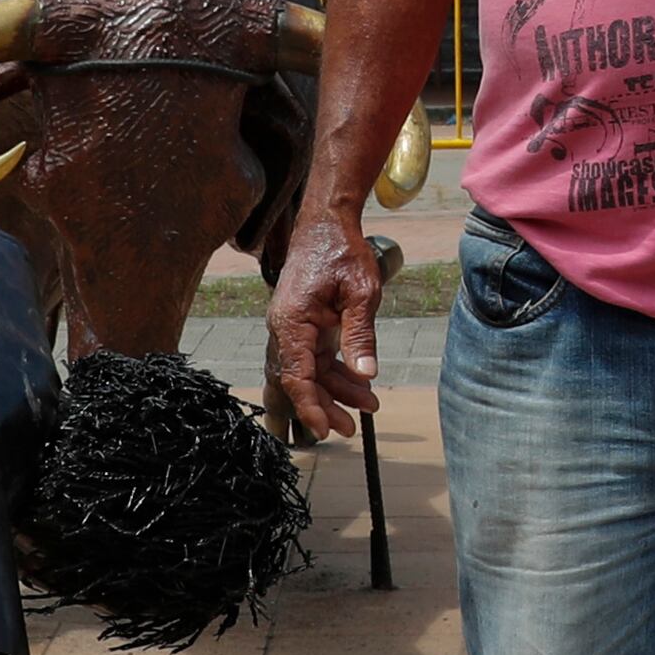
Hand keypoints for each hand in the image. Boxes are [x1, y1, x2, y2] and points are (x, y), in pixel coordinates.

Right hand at [263, 215, 382, 439]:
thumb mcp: (361, 292)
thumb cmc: (342, 251)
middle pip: (301, 379)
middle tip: (351, 429)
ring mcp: (293, 326)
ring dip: (336, 390)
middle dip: (325, 406)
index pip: (296, 375)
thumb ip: (361, 334)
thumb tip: (366, 373)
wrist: (327, 223)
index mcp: (292, 321)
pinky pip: (316, 356)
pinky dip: (337, 371)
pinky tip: (361, 384)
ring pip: (311, 370)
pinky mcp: (304, 324)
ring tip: (369, 407)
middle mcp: (285, 327)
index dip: (310, 406)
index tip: (324, 431)